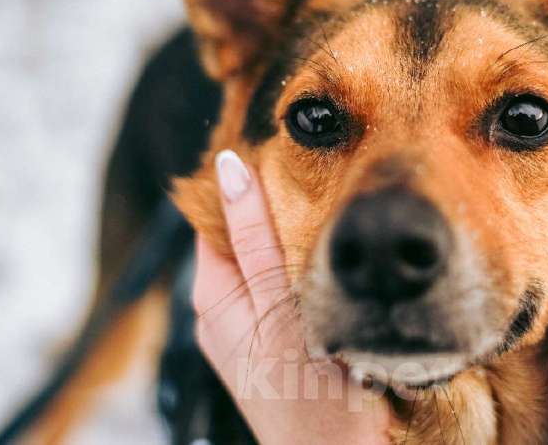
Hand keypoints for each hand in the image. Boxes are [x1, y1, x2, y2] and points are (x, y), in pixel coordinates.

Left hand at [193, 149, 389, 444]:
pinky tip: (335, 262)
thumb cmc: (308, 393)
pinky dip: (306, 268)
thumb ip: (255, 235)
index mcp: (212, 295)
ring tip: (334, 212)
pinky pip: (284, 288)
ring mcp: (250, 330)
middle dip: (276, 208)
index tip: (290, 155)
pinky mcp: (278, 344)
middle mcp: (223, 311)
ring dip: (295, 238)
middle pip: (243, 236)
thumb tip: (229, 166)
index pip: (217, 216)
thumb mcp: (278, 302)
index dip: (246, 183)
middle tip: (321, 180)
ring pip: (268, 261)